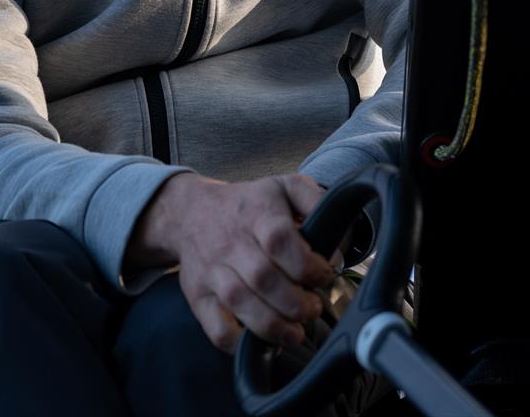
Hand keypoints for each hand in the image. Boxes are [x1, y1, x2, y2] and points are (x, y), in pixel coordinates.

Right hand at [126, 172, 342, 354]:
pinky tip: (262, 342)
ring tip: (295, 333)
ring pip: (240, 303)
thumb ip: (315, 201)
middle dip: (296, 302)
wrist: (192, 211)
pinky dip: (239, 342)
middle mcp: (231, 241)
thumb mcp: (284, 187)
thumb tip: (337, 242)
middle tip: (312, 308)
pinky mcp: (197, 295)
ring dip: (274, 326)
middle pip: (263, 278)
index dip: (308, 265)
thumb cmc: (249, 205)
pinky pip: (215, 326)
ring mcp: (212, 270)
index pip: (280, 240)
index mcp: (257, 212)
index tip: (324, 275)